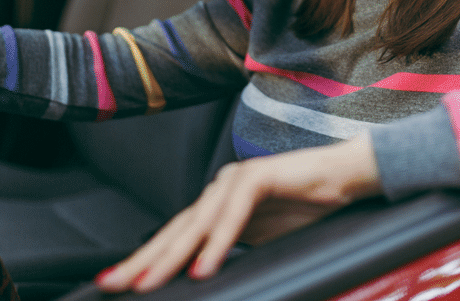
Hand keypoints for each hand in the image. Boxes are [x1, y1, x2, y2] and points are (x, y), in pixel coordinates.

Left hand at [94, 133, 381, 293]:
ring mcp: (236, 179)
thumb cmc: (307, 209)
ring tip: (148, 282)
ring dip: (172, 256)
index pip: (174, 237)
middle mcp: (218, 189)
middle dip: (142, 259)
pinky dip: (218, 242)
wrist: (346, 178)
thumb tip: (203, 280)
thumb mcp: (262, 242)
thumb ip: (231, 253)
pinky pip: (234, 214)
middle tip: (113, 284)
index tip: (115, 283)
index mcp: (216, 204)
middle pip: (175, 230)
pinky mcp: (259, 176)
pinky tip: (203, 266)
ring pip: (198, 223)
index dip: (145, 260)